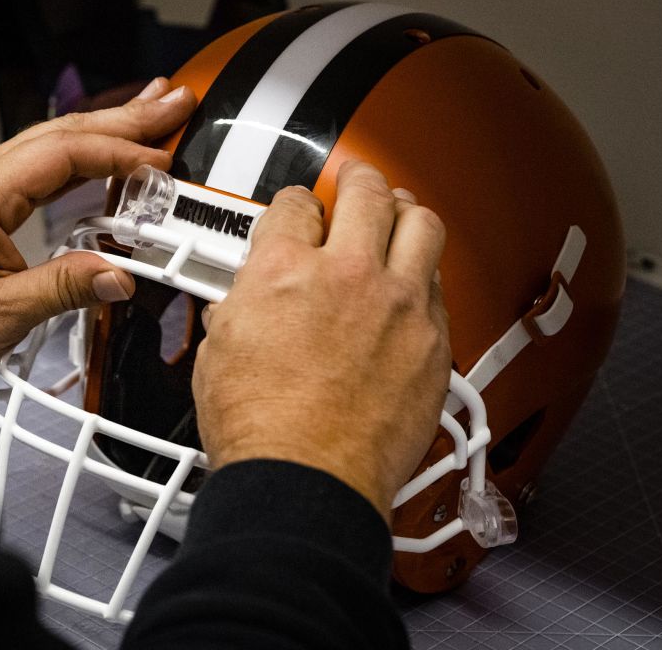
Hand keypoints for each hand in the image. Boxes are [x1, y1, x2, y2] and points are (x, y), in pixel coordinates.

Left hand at [0, 78, 195, 377]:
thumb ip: (64, 290)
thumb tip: (117, 276)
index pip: (65, 154)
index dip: (119, 154)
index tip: (160, 161)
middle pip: (64, 130)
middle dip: (125, 116)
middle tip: (173, 102)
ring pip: (53, 139)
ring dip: (107, 126)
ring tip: (152, 110)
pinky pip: (40, 159)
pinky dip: (81, 150)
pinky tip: (106, 148)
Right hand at [191, 162, 451, 521]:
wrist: (307, 481)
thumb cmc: (261, 430)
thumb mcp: (220, 350)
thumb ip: (241, 307)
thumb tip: (245, 301)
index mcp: (284, 270)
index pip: (295, 205)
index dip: (294, 206)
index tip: (299, 213)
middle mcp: (347, 275)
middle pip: (368, 193)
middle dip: (359, 179)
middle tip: (356, 180)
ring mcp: (399, 306)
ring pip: (422, 225)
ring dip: (407, 212)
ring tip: (400, 212)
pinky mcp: (434, 343)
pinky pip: (442, 287)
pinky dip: (426, 276)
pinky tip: (416, 282)